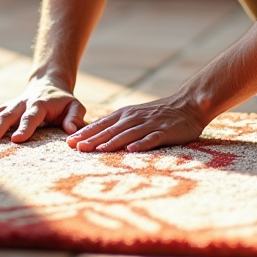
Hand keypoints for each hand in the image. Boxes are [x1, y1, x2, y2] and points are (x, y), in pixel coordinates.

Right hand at [0, 77, 86, 142]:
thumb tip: (70, 131)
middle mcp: (22, 104)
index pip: (32, 116)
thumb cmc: (63, 102)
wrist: (48, 85)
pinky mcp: (0, 109)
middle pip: (8, 114)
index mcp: (41, 105)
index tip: (17, 140)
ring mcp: (9, 105)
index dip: (25, 127)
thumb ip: (74, 117)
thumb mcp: (75, 107)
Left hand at [67, 97, 207, 152]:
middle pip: (110, 130)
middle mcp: (134, 118)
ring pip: (128, 134)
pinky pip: (151, 138)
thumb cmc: (158, 114)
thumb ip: (118, 125)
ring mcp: (149, 124)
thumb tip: (95, 137)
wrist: (188, 105)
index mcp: (125, 114)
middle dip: (93, 139)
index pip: (101, 125)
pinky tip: (132, 151)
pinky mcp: (165, 132)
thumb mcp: (135, 115)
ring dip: (112, 142)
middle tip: (77, 148)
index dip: (85, 133)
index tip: (69, 143)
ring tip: (98, 150)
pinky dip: (141, 144)